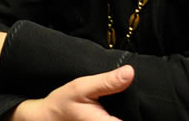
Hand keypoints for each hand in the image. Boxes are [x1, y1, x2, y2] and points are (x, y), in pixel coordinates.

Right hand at [10, 66, 134, 120]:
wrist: (48, 118)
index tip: (140, 97)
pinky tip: (116, 107)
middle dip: (134, 109)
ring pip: (127, 119)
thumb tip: (130, 72)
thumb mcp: (82, 87)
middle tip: (127, 95)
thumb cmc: (63, 103)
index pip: (136, 119)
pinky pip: (119, 120)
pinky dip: (121, 114)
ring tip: (119, 101)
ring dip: (128, 112)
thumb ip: (107, 82)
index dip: (139, 108)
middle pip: (134, 118)